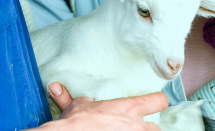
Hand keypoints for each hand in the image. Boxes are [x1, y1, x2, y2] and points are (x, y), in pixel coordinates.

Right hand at [42, 82, 166, 129]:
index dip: (157, 102)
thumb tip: (55, 88)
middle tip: (135, 129)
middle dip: (147, 129)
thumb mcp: (77, 106)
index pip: (159, 101)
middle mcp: (136, 126)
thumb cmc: (76, 122)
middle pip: (156, 128)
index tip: (155, 103)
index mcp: (129, 109)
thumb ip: (73, 98)